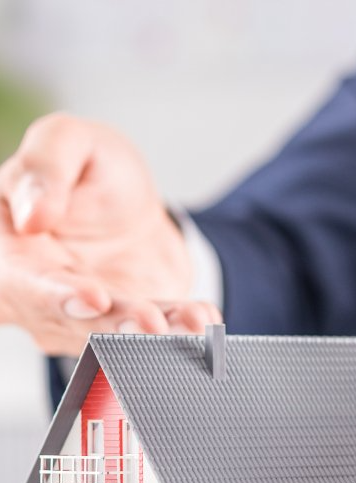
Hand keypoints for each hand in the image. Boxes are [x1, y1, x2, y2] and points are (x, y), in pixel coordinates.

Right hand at [0, 113, 219, 354]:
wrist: (127, 201)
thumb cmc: (87, 168)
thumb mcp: (68, 142)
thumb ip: (46, 169)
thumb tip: (33, 218)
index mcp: (9, 251)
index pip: (23, 282)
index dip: (57, 296)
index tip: (96, 298)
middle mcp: (36, 294)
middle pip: (71, 319)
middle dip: (115, 324)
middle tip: (152, 322)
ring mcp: (80, 317)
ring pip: (115, 333)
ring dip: (156, 332)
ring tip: (190, 323)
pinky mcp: (124, 326)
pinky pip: (152, 330)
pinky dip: (179, 326)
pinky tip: (203, 319)